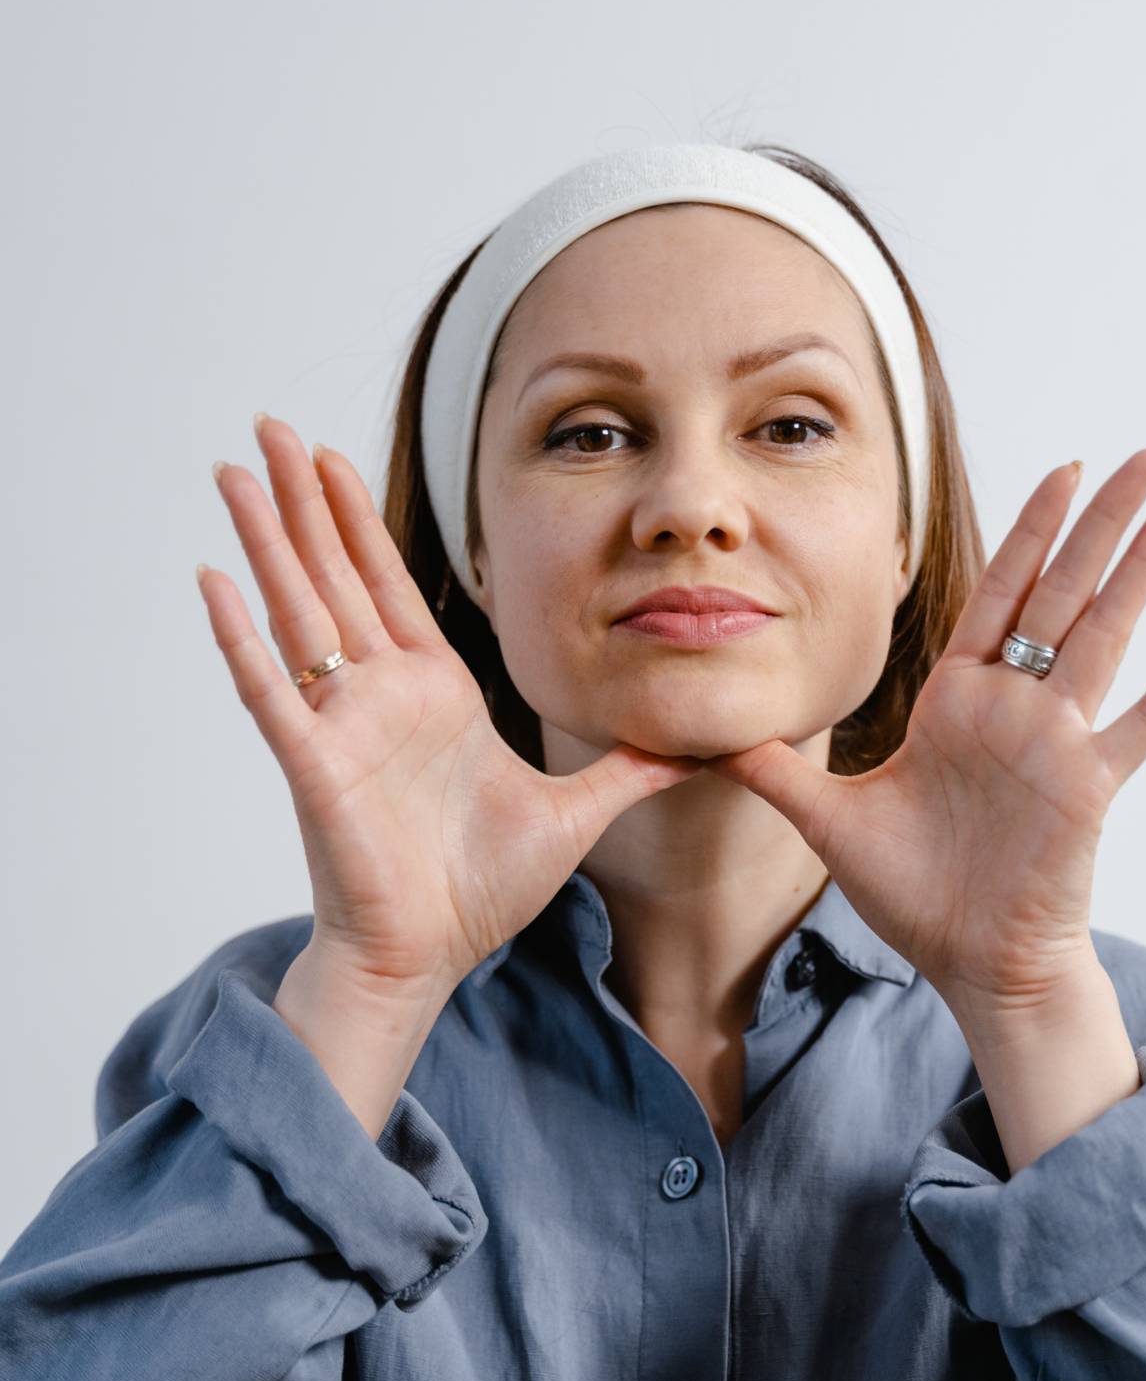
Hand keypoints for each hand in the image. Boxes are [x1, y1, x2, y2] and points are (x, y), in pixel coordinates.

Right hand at [199, 415, 703, 992]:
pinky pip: (269, 690)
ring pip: (296, 612)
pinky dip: (240, 638)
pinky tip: (214, 580)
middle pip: (336, 575)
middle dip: (304, 501)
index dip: (361, 520)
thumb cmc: (484, 891)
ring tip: (234, 471)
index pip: (390, 586)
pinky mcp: (314, 764)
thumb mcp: (578, 814)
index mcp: (434, 695)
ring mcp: (341, 725)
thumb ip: (631, 770)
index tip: (333, 459)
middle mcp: (380, 697)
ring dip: (265, 541)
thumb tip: (697, 747)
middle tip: (272, 424)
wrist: (436, 956)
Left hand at [702, 446, 1145, 1012]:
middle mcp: (1014, 709)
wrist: (970, 964)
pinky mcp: (1088, 787)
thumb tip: (701, 738)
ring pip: (1106, 634)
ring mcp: (1058, 743)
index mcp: (959, 702)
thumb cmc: (915, 895)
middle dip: (1102, 520)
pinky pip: (1144, 723)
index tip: (1065, 471)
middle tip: (1144, 451)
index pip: (999, 594)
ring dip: (1143, 566)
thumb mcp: (827, 820)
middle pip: (1063, 592)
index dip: (1030, 532)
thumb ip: (773, 771)